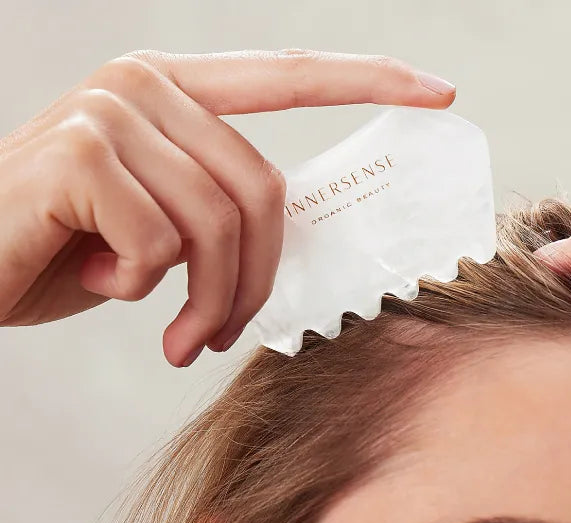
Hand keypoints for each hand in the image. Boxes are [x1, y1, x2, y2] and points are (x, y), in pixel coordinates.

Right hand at [0, 49, 455, 366]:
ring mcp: (112, 112)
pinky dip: (141, 289)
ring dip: (203, 301)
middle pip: (263, 192)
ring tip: (174, 332)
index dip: (369, 81)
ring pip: (218, 226)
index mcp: (177, 93)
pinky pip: (160, 245)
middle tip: (219, 334)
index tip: (436, 92)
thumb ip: (215, 213)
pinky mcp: (79, 155)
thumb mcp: (157, 225)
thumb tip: (279, 241)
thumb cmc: (70, 247)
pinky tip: (101, 282)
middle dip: (253, 282)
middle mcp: (148, 87)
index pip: (289, 75)